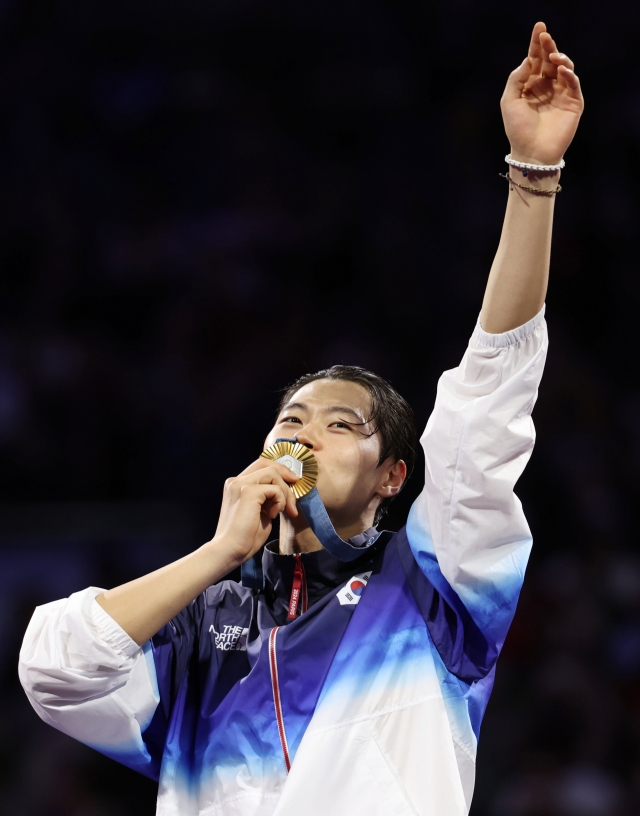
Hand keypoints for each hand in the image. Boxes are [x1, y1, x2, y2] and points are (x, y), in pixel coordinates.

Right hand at [210, 459, 298, 566]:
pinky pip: (274, 488)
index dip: (279, 470)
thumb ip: (268, 498)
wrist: (230, 550)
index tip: (292, 483)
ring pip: (272, 473)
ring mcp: (240, 485)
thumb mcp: (260, 511)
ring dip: (285, 491)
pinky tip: (273, 514)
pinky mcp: (248, 492)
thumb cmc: (245, 536)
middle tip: (295, 490)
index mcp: (237, 485)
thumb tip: (284, 492)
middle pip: (266, 463)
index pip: (260, 466)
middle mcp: (236, 481)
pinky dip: (280, 500)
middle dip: (285, 474)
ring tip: (284, 510)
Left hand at [501, 22, 583, 165]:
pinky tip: (561, 70)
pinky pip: (573, 84)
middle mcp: (546, 86)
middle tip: (545, 36)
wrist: (531, 152)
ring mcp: (561, 94)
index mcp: (531, 85)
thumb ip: (516, 78)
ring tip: (554, 57)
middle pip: (550, 60)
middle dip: (548, 46)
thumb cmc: (518, 129)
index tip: (539, 28)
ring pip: (564, 68)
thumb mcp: (509, 101)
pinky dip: (569, 75)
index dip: (536, 44)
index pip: (535, 60)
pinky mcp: (573, 103)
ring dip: (560, 59)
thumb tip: (529, 59)